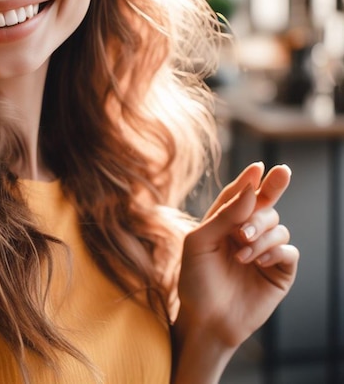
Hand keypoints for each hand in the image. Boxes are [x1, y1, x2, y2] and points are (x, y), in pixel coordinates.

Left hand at [176, 162, 298, 349]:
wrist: (206, 319)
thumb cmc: (196, 279)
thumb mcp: (199, 241)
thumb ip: (224, 215)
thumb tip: (251, 191)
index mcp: (223, 222)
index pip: (239, 195)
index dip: (250, 179)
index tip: (260, 166)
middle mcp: (245, 232)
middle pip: (265, 203)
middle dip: (271, 190)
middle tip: (279, 177)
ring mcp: (263, 251)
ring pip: (277, 225)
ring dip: (261, 233)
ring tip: (242, 251)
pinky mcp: (279, 272)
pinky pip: (289, 251)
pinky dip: (275, 251)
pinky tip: (258, 260)